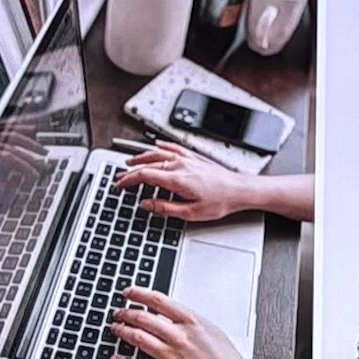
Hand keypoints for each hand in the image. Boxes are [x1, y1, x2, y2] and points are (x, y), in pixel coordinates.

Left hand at [109, 287, 311, 358]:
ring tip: (116, 329)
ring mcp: (172, 358)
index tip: (128, 292)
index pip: (158, 300)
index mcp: (191, 322)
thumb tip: (166, 311)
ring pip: (138, 339)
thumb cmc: (226, 358)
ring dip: (122, 332)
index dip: (139, 294)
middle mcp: (180, 337)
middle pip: (143, 318)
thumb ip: (187, 320)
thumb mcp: (210, 329)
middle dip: (126, 313)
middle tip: (119, 313)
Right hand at [121, 143, 254, 222]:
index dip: (128, 180)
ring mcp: (188, 160)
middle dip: (131, 169)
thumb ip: (165, 207)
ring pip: (159, 154)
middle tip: (120, 176)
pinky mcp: (195, 158)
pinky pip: (174, 149)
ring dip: (142, 156)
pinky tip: (157, 145)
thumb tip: (146, 204)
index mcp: (177, 179)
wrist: (240, 190)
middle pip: (148, 162)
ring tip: (131, 161)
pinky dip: (162, 146)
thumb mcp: (190, 213)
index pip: (144, 175)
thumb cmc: (220, 202)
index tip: (118, 185)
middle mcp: (181, 165)